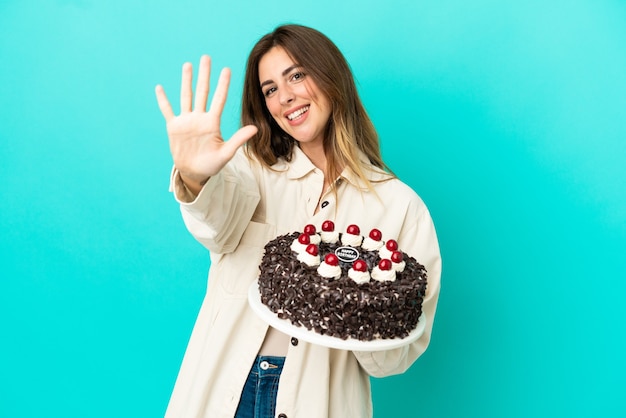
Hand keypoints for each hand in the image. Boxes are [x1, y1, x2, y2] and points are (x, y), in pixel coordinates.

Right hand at [155, 55, 257, 192]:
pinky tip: (159, 88)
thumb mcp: (226, 153)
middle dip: (204, 75)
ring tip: (188, 65)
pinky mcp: (174, 127)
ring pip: (186, 96)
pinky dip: (163, 100)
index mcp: (212, 122)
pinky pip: (167, 110)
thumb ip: (238, 139)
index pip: (219, 99)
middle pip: (202, 92)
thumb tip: (255, 128)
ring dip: (186, 81)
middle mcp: (199, 117)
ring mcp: (186, 121)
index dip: (223, 85)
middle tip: (207, 57)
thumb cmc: (212, 164)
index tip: (227, 70)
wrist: (194, 172)